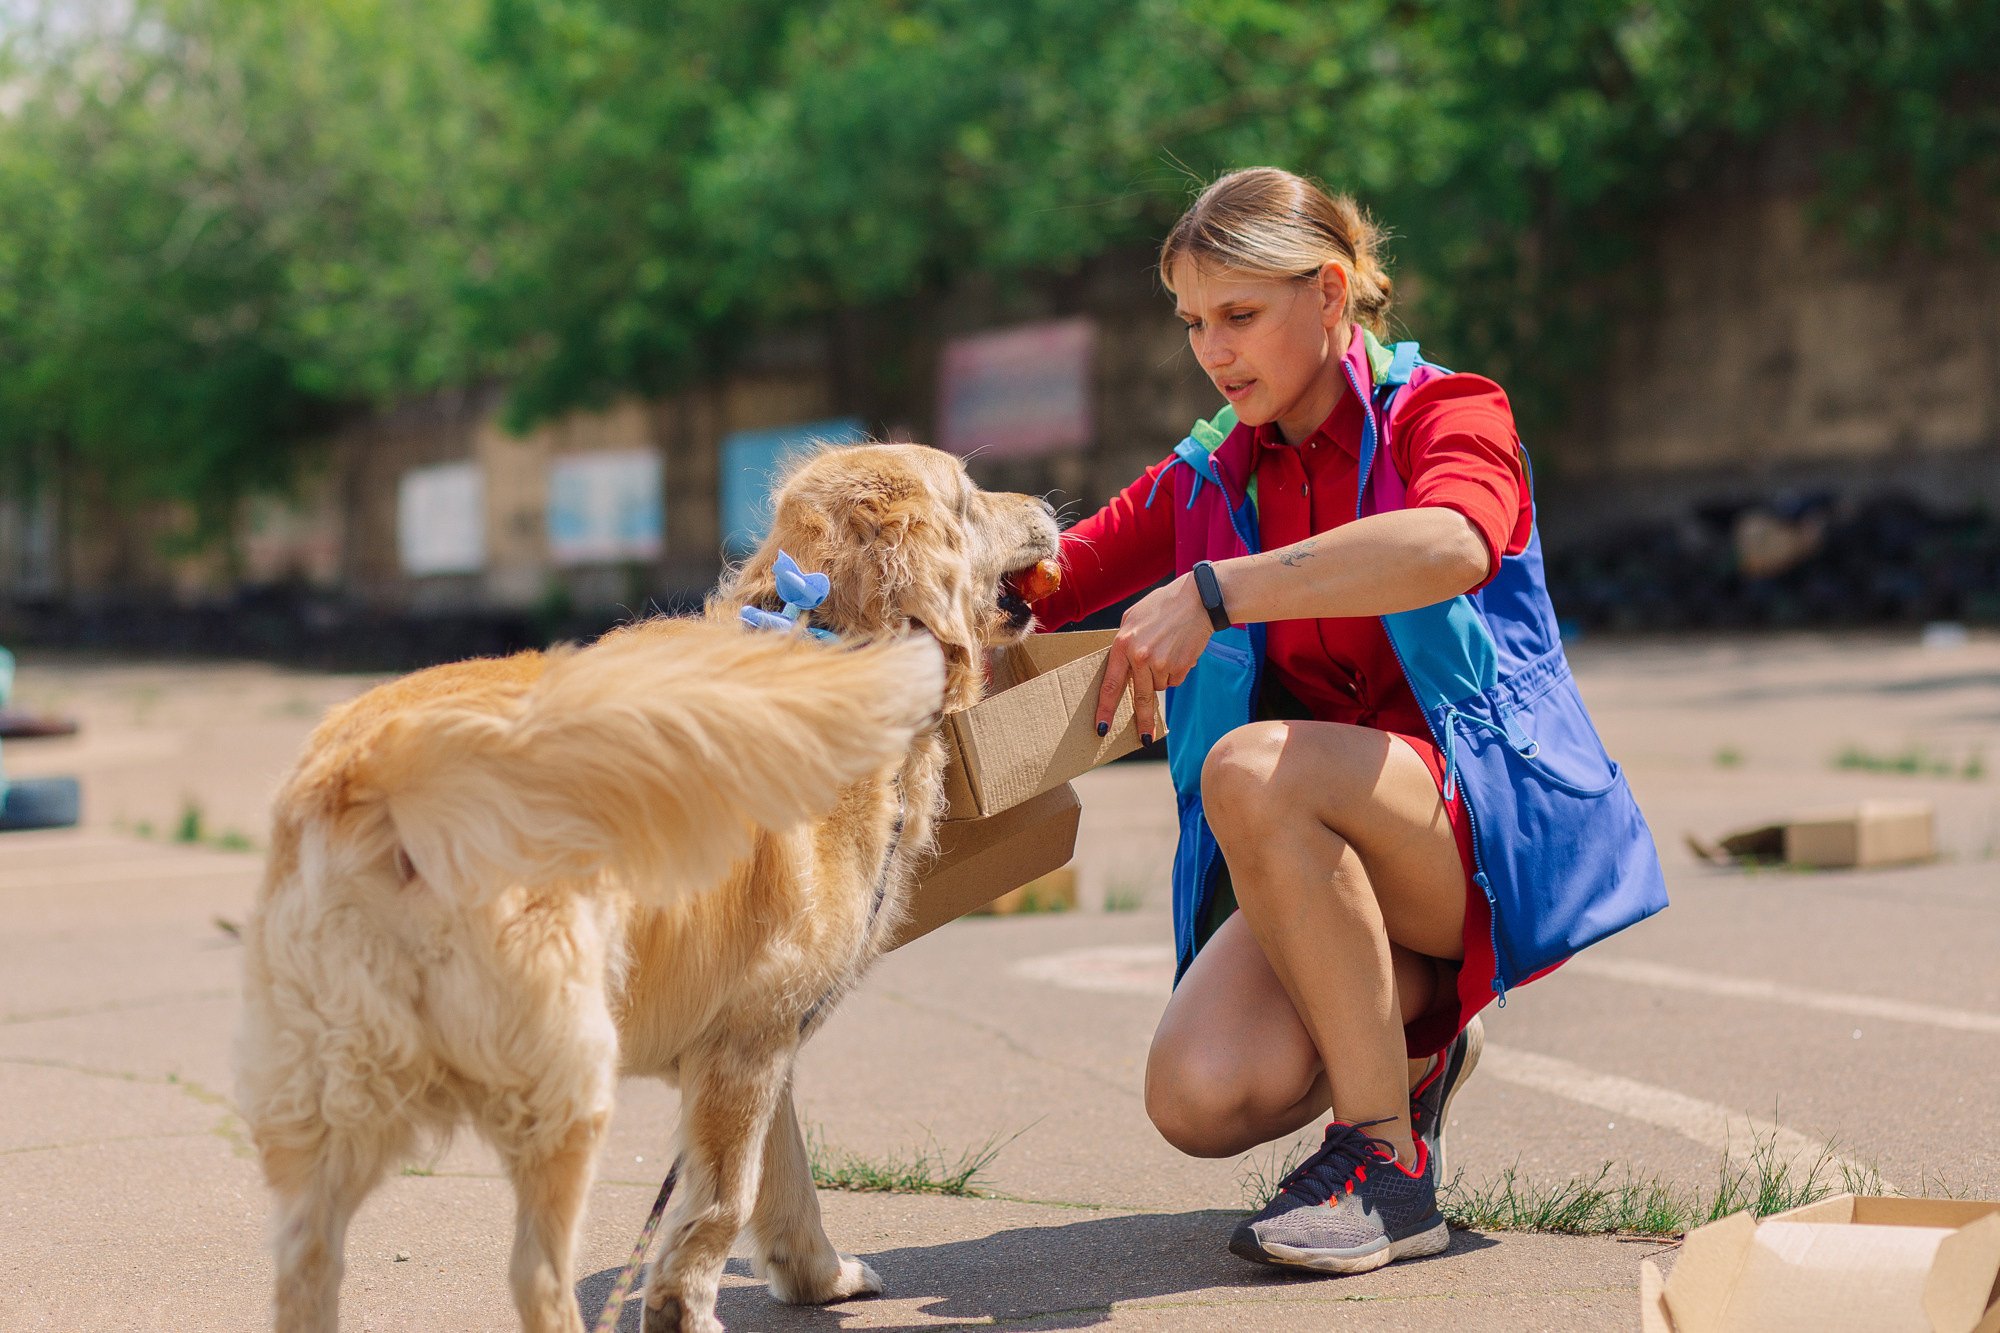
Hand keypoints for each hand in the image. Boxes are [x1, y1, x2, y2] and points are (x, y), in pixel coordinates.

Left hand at [1096, 572, 1215, 743]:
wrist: (1198, 600)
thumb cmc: (1162, 607)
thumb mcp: (1132, 619)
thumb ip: (1123, 643)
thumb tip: (1119, 668)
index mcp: (1123, 644)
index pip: (1111, 685)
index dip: (1106, 709)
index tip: (1102, 728)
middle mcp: (1140, 657)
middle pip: (1140, 698)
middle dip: (1142, 721)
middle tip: (1144, 740)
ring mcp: (1162, 663)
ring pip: (1158, 686)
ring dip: (1161, 676)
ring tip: (1167, 649)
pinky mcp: (1181, 666)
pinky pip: (1174, 680)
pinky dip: (1176, 671)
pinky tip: (1179, 651)